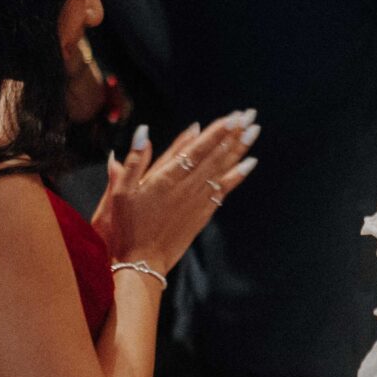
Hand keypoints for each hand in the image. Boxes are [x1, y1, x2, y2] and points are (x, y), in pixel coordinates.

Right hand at [92, 114, 260, 273]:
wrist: (143, 262)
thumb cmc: (127, 226)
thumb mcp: (121, 191)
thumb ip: (135, 160)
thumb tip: (143, 130)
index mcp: (166, 178)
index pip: (197, 149)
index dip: (216, 132)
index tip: (233, 117)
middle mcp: (187, 187)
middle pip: (215, 155)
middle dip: (234, 133)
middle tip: (250, 115)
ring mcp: (198, 200)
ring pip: (223, 169)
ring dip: (240, 149)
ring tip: (254, 131)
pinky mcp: (204, 213)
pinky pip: (225, 189)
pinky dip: (238, 174)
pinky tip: (250, 163)